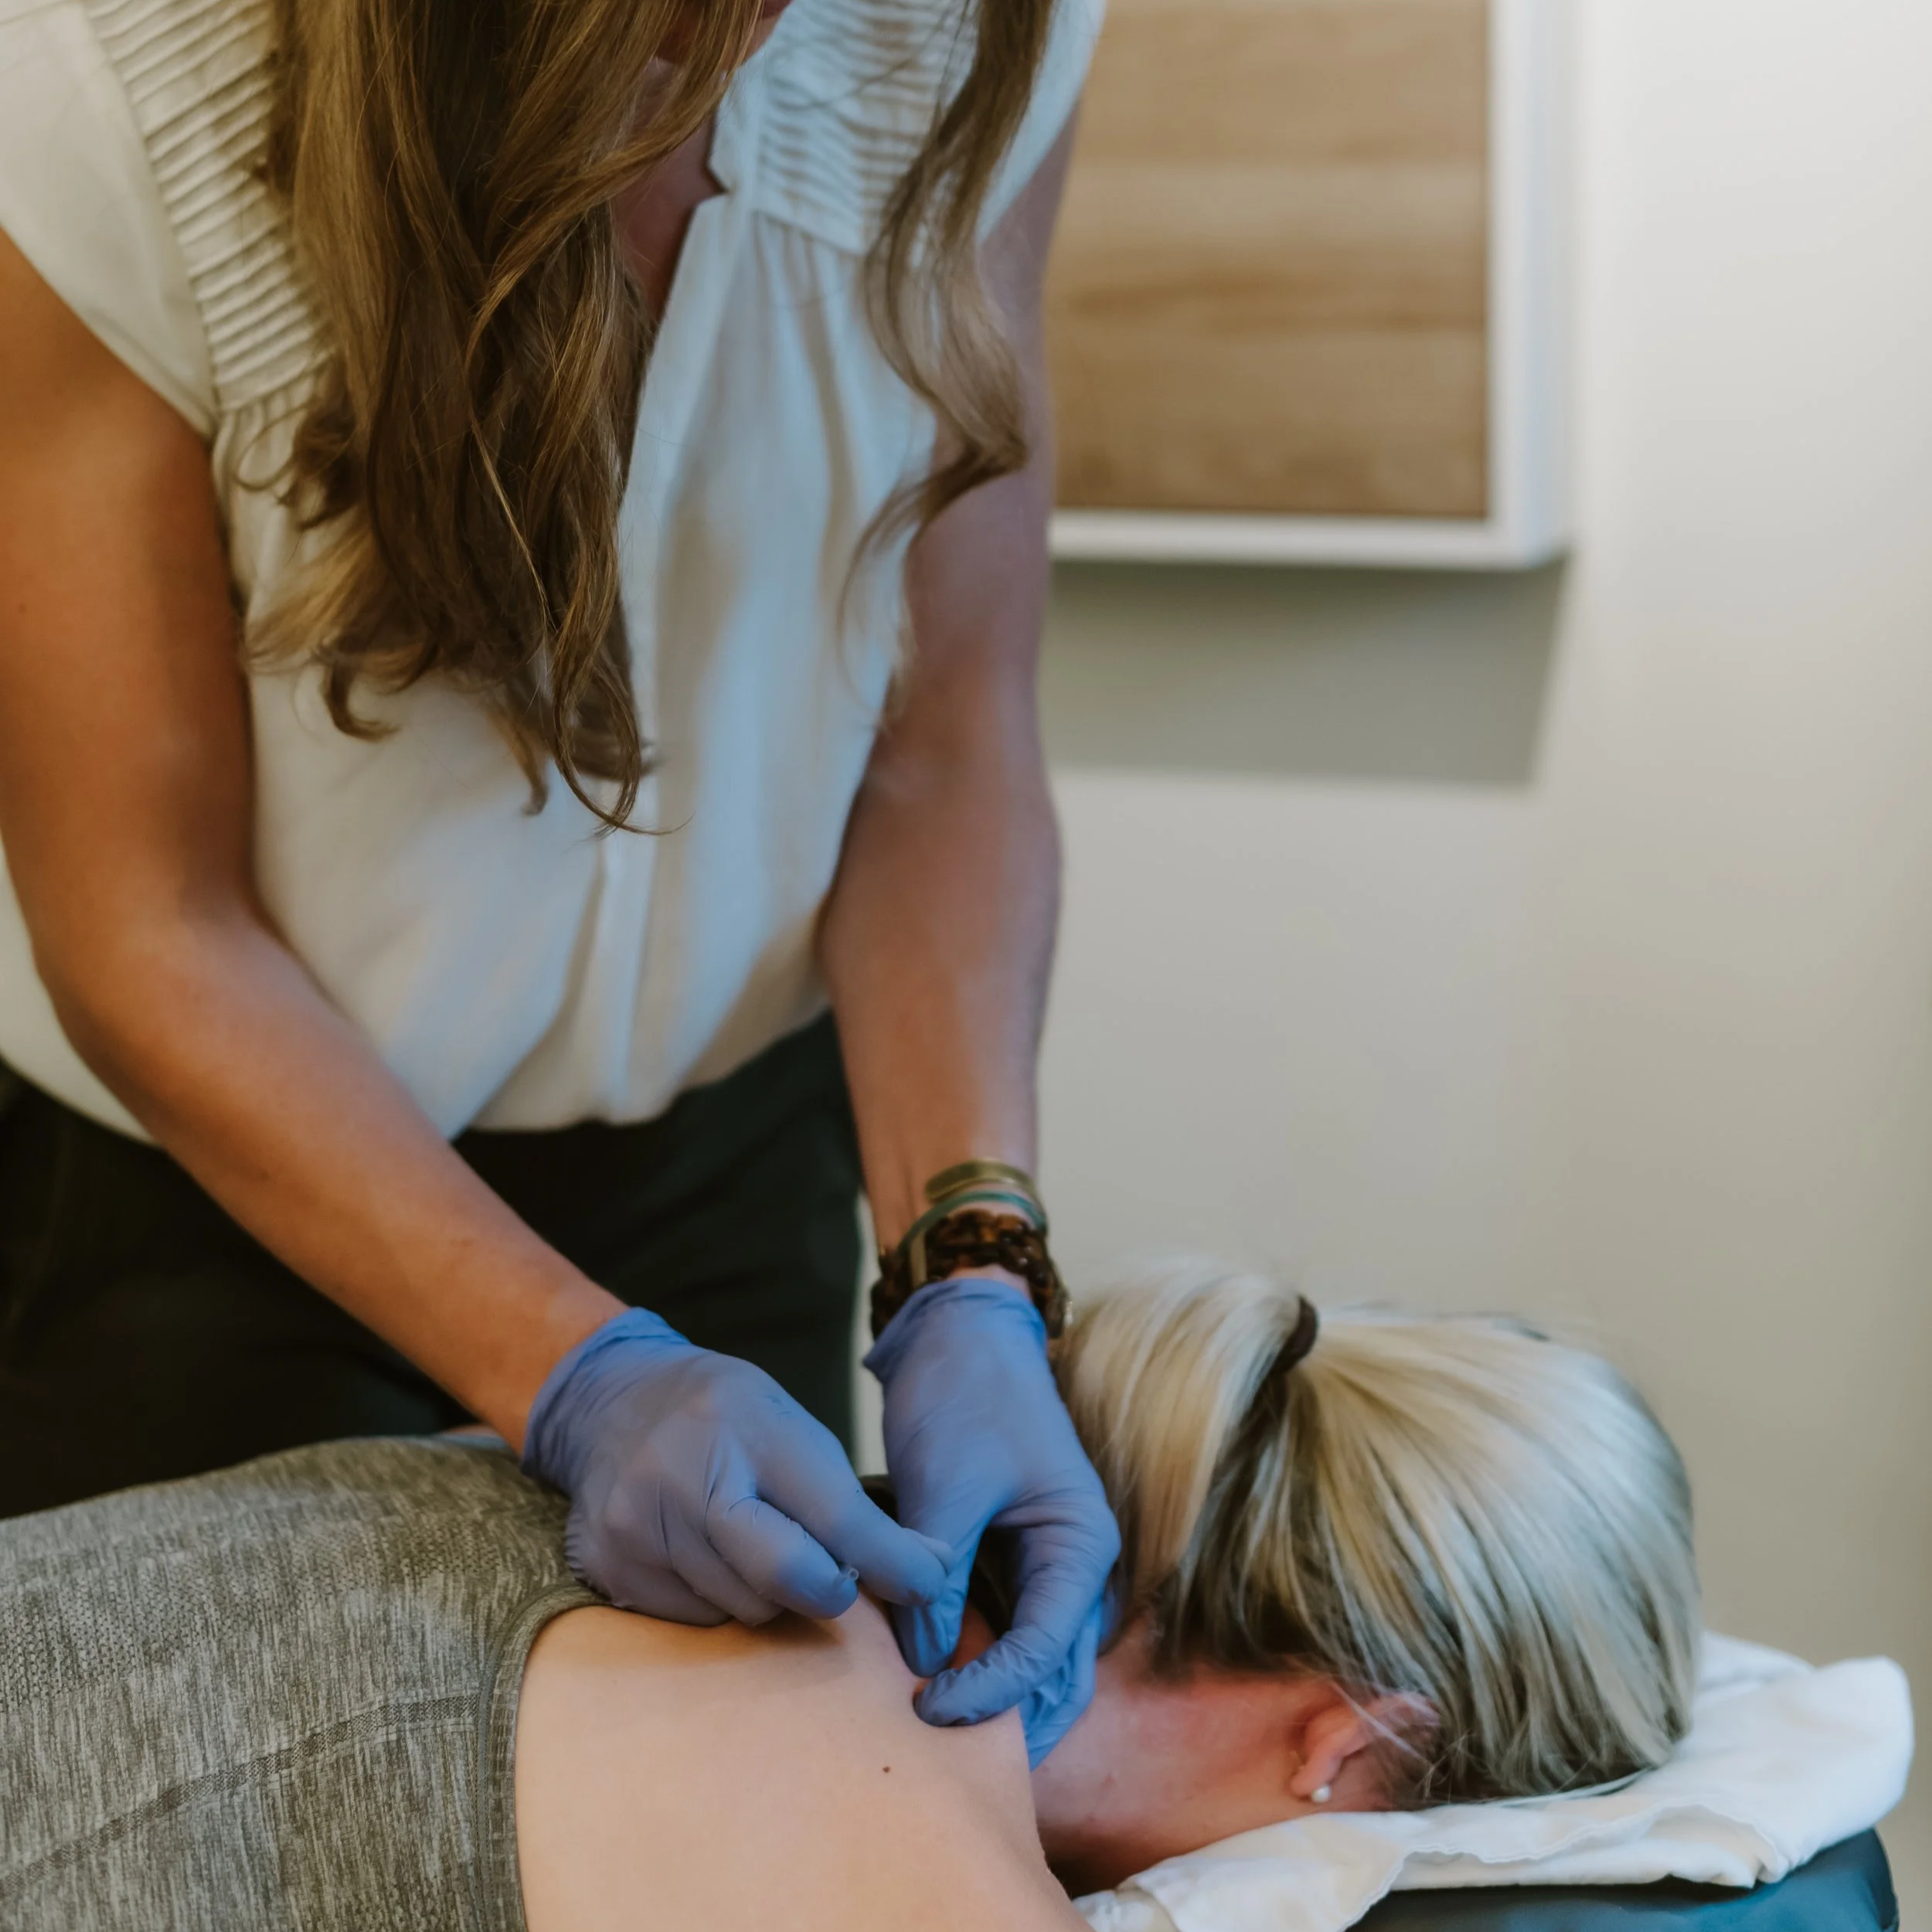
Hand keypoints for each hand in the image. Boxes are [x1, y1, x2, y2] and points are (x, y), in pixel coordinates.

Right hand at [523, 1308, 948, 1624]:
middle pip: (787, 1577)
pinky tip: (705, 1553)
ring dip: (771, 1594)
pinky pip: (698, 1619)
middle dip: (830, 1589)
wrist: (609, 1402)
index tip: (927, 1585)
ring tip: (754, 1543)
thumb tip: (930, 1568)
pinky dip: (721, 1598)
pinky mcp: (611, 1568)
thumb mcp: (790, 1426)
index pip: (836, 1517)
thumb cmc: (723, 1417)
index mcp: (749, 1428)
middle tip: (835, 1575)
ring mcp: (641, 1527)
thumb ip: (850, 1499)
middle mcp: (687, 1477)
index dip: (892, 1562)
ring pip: (746, 1608)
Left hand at [865, 1276, 1121, 1764]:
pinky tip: (939, 1684)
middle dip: (1013, 1720)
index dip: (991, 1690)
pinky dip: (979, 1660)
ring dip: (999, 1698)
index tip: (928, 1707)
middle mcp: (1075, 1561)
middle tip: (947, 1758)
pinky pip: (1004, 1626)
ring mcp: (1044, 1561)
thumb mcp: (947, 1484)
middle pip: (1059, 1670)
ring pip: (1036, 1657)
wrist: (960, 1334)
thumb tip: (926, 1658)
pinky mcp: (1009, 1556)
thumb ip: (939, 1571)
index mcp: (1081, 1541)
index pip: (1046, 1647)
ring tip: (945, 1738)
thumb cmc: (965, 1394)